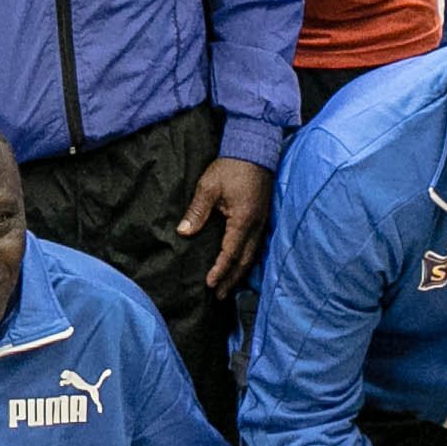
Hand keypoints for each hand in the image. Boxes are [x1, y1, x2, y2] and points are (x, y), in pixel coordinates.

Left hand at [177, 157, 273, 289]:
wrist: (255, 149)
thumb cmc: (230, 167)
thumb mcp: (208, 187)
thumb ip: (197, 211)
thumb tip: (183, 232)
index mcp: (243, 220)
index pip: (231, 253)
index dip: (220, 270)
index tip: (210, 284)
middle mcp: (256, 225)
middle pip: (245, 260)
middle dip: (232, 279)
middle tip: (221, 296)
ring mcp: (263, 221)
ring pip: (253, 254)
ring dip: (241, 272)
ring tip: (230, 286)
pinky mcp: (263, 216)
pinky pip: (257, 245)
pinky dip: (248, 259)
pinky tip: (241, 264)